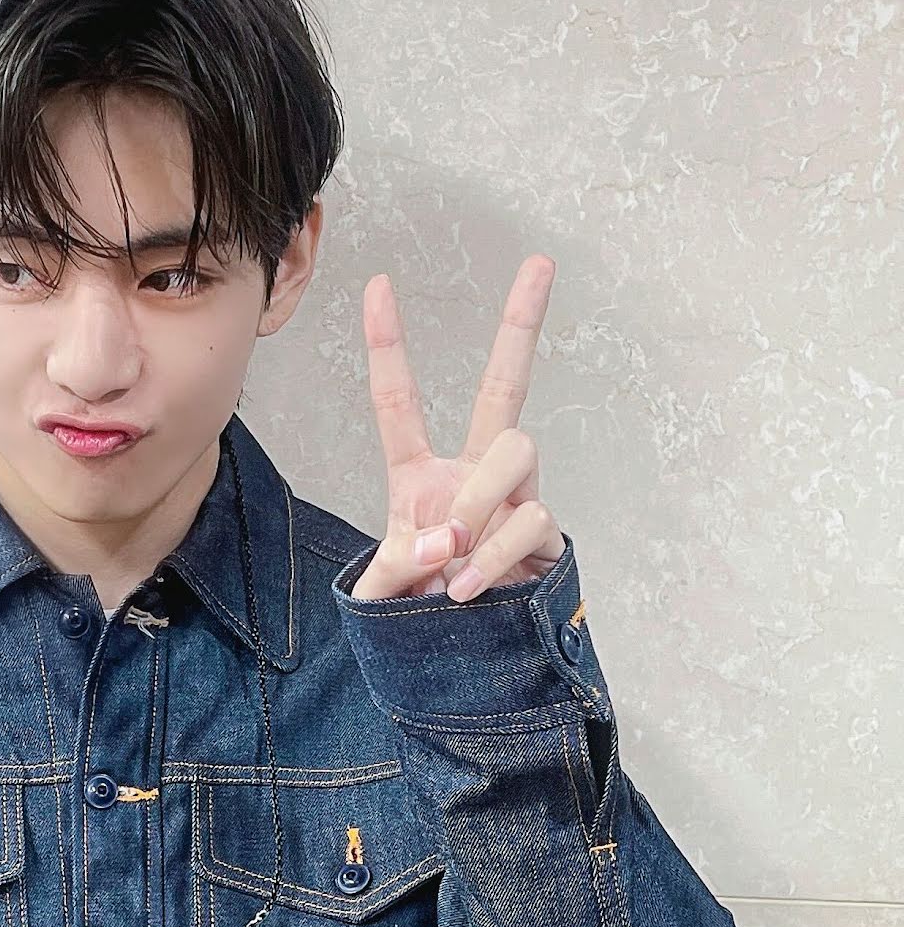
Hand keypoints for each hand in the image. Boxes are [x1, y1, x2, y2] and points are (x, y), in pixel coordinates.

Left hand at [349, 256, 566, 602]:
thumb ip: (396, 568)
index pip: (400, 403)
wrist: (467, 664)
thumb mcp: (384, 595)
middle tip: (542, 262)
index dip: (389, 345)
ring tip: (453, 554)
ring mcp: (517, 497)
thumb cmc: (422, 617)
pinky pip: (530, 517)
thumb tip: (442, 540)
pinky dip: (496, 552)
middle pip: (504, 385)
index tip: (379, 284)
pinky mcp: (546, 533)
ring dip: (480, 499)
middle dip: (522, 322)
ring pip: (515, 449)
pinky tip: (471, 586)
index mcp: (420, 477)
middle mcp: (475, 473)